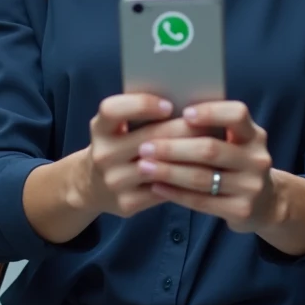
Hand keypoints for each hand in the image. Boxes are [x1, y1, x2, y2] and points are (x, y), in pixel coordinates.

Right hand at [74, 94, 203, 219]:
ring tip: (211, 146)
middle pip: (147, 139)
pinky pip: (163, 190)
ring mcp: (113, 181)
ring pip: (158, 167)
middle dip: (182, 129)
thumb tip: (185, 100)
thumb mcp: (116, 126)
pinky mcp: (126, 203)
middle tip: (209, 122)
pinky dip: (184, 180)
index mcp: (100, 128)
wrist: (93, 186)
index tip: (169, 105)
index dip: (141, 105)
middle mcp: (103, 154)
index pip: (113, 110)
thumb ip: (139, 114)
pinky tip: (201, 171)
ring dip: (188, 156)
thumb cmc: (118, 145)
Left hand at [139, 101, 277, 233]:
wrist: (266, 203)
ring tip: (144, 166)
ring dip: (168, 172)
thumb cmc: (237, 164)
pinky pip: (201, 201)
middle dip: (173, 147)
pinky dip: (175, 193)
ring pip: (202, 177)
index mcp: (254, 135)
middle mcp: (257, 159)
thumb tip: (166, 114)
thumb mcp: (237, 143)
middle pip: (210, 149)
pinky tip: (156, 186)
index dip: (210, 112)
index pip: (237, 115)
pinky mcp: (242, 210)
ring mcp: (251, 186)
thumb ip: (213, 129)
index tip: (183, 113)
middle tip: (145, 146)